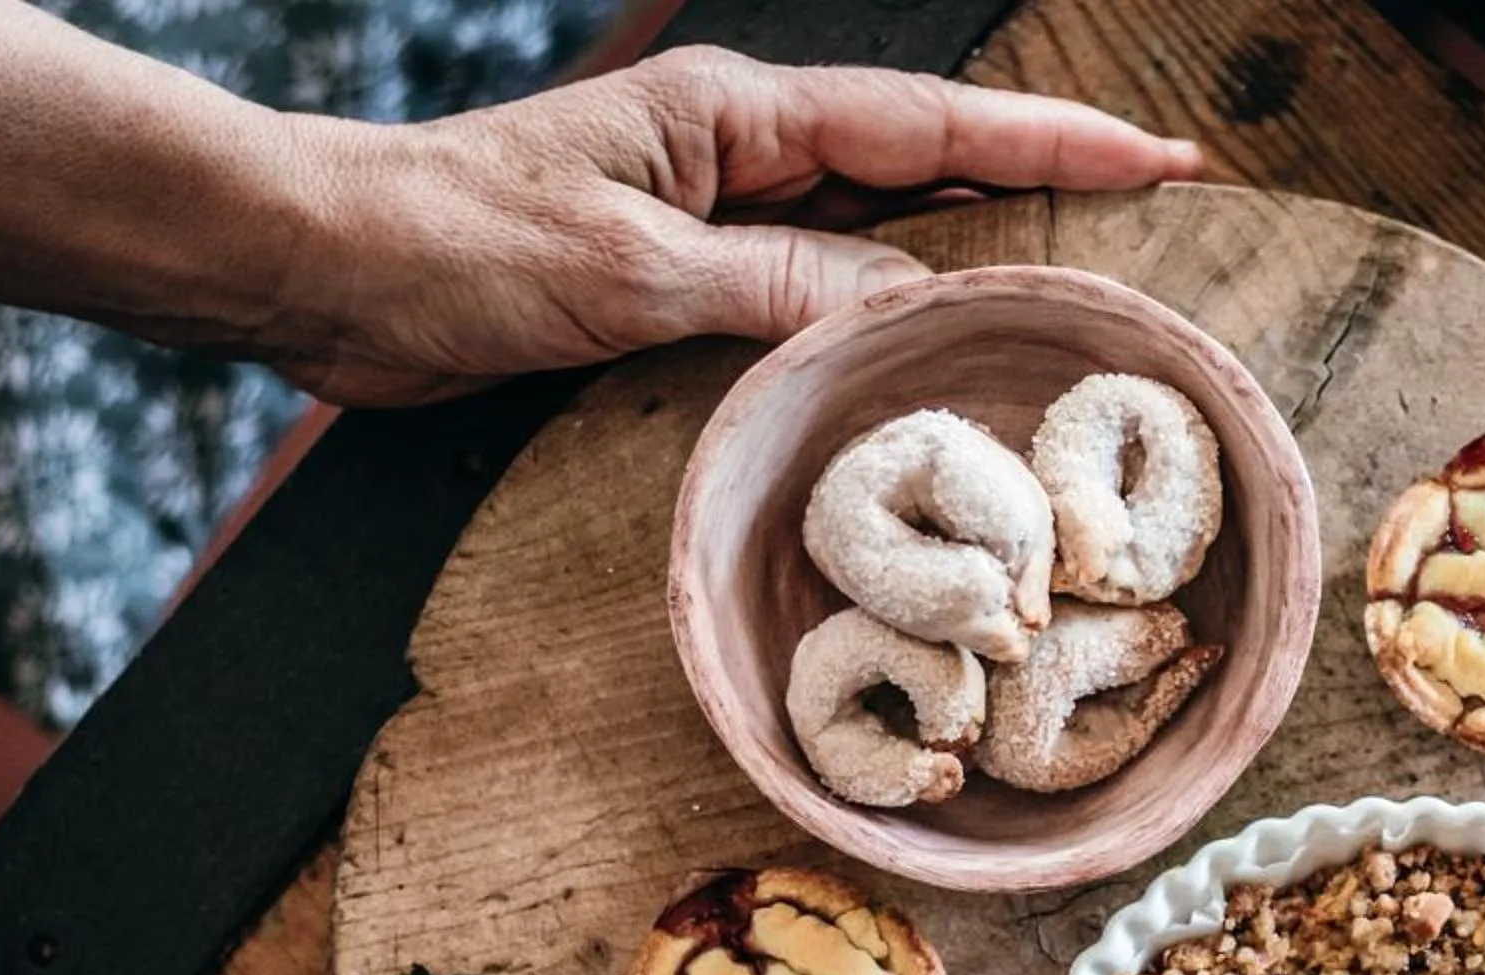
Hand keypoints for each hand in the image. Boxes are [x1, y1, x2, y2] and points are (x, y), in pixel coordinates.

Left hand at [256, 50, 1200, 404]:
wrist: (322, 270)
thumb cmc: (452, 246)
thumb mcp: (630, 273)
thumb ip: (777, 287)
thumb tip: (915, 305)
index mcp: (736, 117)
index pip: (931, 124)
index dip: (1054, 140)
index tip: (1162, 155)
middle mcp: (738, 152)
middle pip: (927, 159)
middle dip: (1045, 178)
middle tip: (1161, 212)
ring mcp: (712, 212)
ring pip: (880, 222)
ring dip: (976, 244)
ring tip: (1083, 278)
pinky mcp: (679, 277)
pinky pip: (817, 285)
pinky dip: (885, 308)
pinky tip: (929, 348)